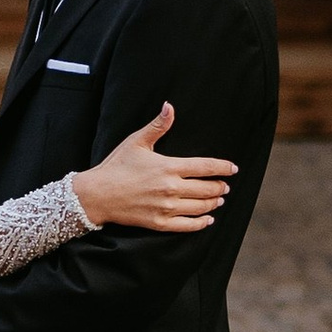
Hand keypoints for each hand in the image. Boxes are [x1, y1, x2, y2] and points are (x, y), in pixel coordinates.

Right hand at [74, 103, 236, 233]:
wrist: (98, 194)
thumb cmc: (116, 166)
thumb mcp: (137, 142)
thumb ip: (158, 126)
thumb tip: (170, 106)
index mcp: (169, 166)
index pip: (206, 167)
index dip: (223, 168)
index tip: (233, 168)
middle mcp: (172, 188)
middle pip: (208, 188)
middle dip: (220, 186)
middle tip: (225, 186)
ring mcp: (167, 207)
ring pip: (201, 207)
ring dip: (214, 203)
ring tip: (219, 199)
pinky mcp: (160, 223)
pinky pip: (188, 225)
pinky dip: (202, 223)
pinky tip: (208, 219)